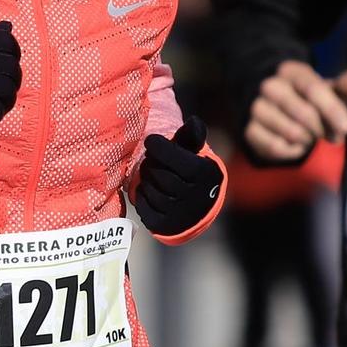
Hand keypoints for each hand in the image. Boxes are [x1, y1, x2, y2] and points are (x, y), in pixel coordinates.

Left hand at [135, 115, 226, 238]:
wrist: (195, 205)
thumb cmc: (190, 170)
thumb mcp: (194, 151)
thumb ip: (191, 135)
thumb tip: (193, 121)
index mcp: (205, 173)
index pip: (174, 157)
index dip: (158, 147)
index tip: (151, 141)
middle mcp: (195, 196)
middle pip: (159, 174)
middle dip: (150, 164)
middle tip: (150, 160)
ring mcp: (180, 213)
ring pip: (150, 190)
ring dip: (145, 180)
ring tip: (151, 175)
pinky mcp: (165, 226)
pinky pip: (143, 207)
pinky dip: (141, 196)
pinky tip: (148, 190)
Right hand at [244, 60, 346, 161]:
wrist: (281, 112)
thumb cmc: (314, 101)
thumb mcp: (333, 92)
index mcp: (292, 71)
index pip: (313, 89)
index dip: (332, 109)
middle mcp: (270, 86)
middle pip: (303, 113)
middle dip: (322, 129)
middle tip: (330, 134)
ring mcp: (257, 108)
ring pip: (291, 132)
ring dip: (308, 140)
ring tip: (310, 135)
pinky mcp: (250, 130)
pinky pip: (276, 147)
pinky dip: (292, 151)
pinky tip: (296, 144)